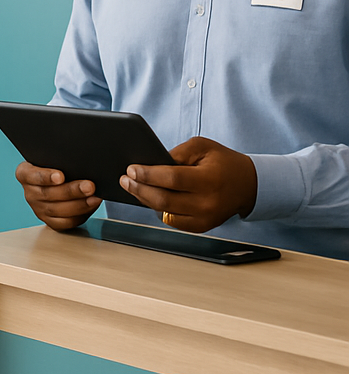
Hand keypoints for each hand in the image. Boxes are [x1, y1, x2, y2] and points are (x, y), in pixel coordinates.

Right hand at [15, 161, 100, 230]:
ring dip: (79, 204)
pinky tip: (90, 206)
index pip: (31, 175)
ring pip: (57, 210)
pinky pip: (64, 222)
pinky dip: (79, 215)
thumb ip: (61, 160)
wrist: (57, 178)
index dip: (45, 177)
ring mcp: (38, 208)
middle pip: (48, 194)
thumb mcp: (54, 159)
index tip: (60, 176)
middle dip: (71, 191)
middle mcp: (30, 192)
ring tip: (94, 198)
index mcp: (25, 174)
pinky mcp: (49, 221)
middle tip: (88, 186)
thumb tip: (78, 162)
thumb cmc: (56, 165)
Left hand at [119, 136, 256, 231]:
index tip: (130, 169)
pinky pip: (171, 220)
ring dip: (144, 199)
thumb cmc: (223, 162)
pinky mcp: (200, 227)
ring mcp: (204, 219)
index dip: (148, 175)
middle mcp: (207, 203)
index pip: (172, 179)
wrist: (248, 185)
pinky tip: (148, 197)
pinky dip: (157, 209)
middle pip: (163, 199)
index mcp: (209, 180)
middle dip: (139, 189)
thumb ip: (177, 153)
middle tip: (124, 179)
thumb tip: (151, 162)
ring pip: (164, 212)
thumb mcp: (202, 147)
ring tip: (131, 187)